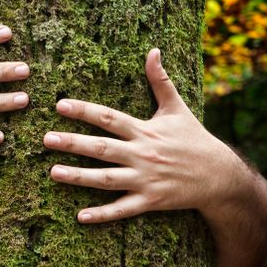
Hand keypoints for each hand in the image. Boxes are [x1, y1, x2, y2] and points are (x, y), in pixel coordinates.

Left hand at [43, 48, 239, 223]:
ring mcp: (146, 179)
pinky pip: (123, 209)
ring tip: (53, 172)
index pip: (109, 118)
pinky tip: (80, 216)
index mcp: (145, 131)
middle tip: (46, 139)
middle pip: (103, 148)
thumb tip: (153, 50)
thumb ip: (160, 81)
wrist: (220, 175)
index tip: (60, 105)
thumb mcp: (178, 108)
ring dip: (79, 177)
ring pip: (107, 179)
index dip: (84, 111)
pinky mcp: (150, 201)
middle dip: (74, 143)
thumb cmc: (193, 139)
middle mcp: (143, 154)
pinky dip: (103, 214)